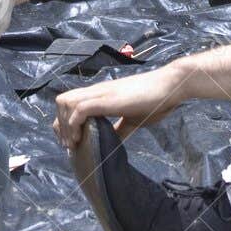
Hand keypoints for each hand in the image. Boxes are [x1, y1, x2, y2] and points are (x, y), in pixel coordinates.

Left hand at [55, 60, 191, 149]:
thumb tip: (112, 143)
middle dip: (60, 125)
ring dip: (65, 125)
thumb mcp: (133, 119)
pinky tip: (81, 138)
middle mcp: (96, 91)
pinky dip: (74, 124)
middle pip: (61, 101)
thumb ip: (120, 129)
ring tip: (74, 143)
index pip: (70, 102)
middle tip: (70, 145)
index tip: (71, 141)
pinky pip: (79, 108)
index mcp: (101, 95)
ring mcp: (101, 93)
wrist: (170, 85)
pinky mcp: (107, 99)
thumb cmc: (155, 100)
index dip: (64, 122)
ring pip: (66, 102)